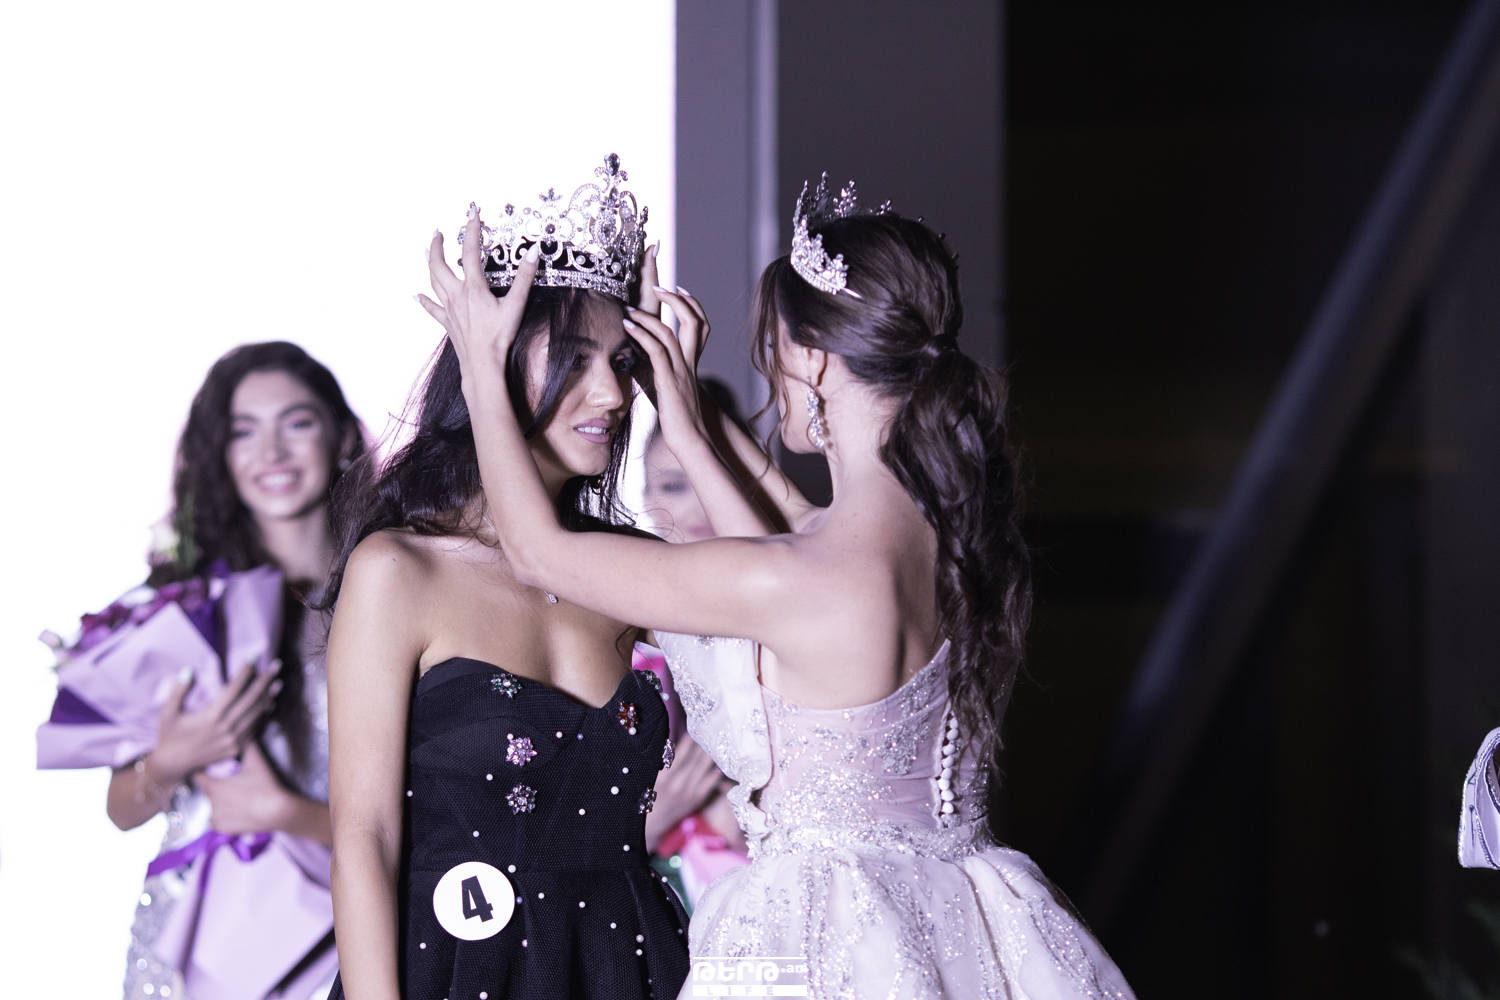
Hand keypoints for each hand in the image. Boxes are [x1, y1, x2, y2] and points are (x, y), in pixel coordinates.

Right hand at [150, 659, 280, 784]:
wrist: (173, 766)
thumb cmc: (169, 735)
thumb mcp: (168, 712)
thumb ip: (178, 690)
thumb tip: (189, 669)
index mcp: (210, 717)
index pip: (233, 689)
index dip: (245, 672)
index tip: (255, 657)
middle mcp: (225, 728)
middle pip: (251, 700)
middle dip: (265, 681)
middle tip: (276, 665)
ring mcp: (233, 740)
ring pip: (256, 714)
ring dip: (268, 697)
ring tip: (277, 682)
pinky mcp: (237, 748)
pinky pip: (255, 728)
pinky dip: (264, 714)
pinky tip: (270, 703)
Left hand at [198, 742, 296, 834]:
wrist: (277, 810)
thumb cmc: (265, 785)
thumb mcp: (256, 761)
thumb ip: (247, 744)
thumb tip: (245, 732)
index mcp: (214, 786)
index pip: (197, 776)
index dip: (201, 772)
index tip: (207, 770)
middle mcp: (210, 802)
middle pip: (206, 791)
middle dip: (215, 787)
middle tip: (231, 785)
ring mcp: (215, 817)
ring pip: (211, 807)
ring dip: (218, 803)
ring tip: (236, 800)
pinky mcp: (222, 828)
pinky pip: (216, 821)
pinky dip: (223, 817)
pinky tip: (236, 811)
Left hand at [416, 210, 540, 385]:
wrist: (482, 364)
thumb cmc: (499, 337)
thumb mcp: (516, 305)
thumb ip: (525, 277)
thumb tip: (533, 252)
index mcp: (473, 288)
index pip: (469, 251)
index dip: (471, 229)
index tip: (472, 213)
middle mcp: (457, 295)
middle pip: (439, 264)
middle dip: (437, 245)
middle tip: (438, 232)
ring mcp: (449, 309)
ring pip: (433, 281)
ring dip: (429, 264)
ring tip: (427, 250)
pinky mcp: (447, 323)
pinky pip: (432, 309)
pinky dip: (424, 300)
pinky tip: (416, 295)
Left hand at [625, 283, 713, 453]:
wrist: (691, 441)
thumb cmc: (679, 421)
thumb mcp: (669, 389)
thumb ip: (658, 371)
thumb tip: (636, 359)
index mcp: (691, 363)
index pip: (700, 326)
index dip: (691, 304)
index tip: (677, 289)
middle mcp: (689, 363)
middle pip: (695, 321)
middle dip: (677, 299)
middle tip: (658, 286)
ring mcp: (680, 371)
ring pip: (671, 332)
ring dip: (648, 314)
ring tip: (629, 306)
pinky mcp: (668, 381)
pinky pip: (656, 350)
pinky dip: (641, 334)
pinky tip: (627, 326)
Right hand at [645, 734, 723, 849]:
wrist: (651, 824)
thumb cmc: (646, 796)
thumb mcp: (649, 777)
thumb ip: (661, 761)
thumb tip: (671, 741)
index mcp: (662, 777)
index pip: (679, 754)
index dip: (689, 740)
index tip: (695, 729)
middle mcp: (677, 784)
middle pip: (695, 759)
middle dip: (703, 743)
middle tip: (710, 731)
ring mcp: (688, 793)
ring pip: (704, 768)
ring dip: (710, 754)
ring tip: (715, 742)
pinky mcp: (696, 800)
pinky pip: (710, 783)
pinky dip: (715, 772)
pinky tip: (719, 763)